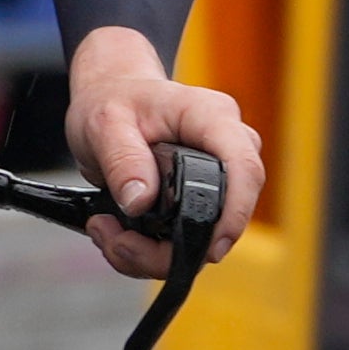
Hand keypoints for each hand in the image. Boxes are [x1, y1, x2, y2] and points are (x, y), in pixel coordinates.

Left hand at [63, 30, 260, 274]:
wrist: (110, 96)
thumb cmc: (113, 100)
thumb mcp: (105, 122)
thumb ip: (122, 160)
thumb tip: (140, 202)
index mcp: (212, 117)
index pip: (243, 168)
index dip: (236, 213)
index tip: (209, 248)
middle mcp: (225, 148)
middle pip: (226, 214)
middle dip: (172, 247)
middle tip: (117, 240)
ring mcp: (218, 177)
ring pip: (205, 236)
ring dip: (152, 253)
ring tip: (106, 231)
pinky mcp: (202, 199)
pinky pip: (187, 239)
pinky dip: (149, 250)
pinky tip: (116, 234)